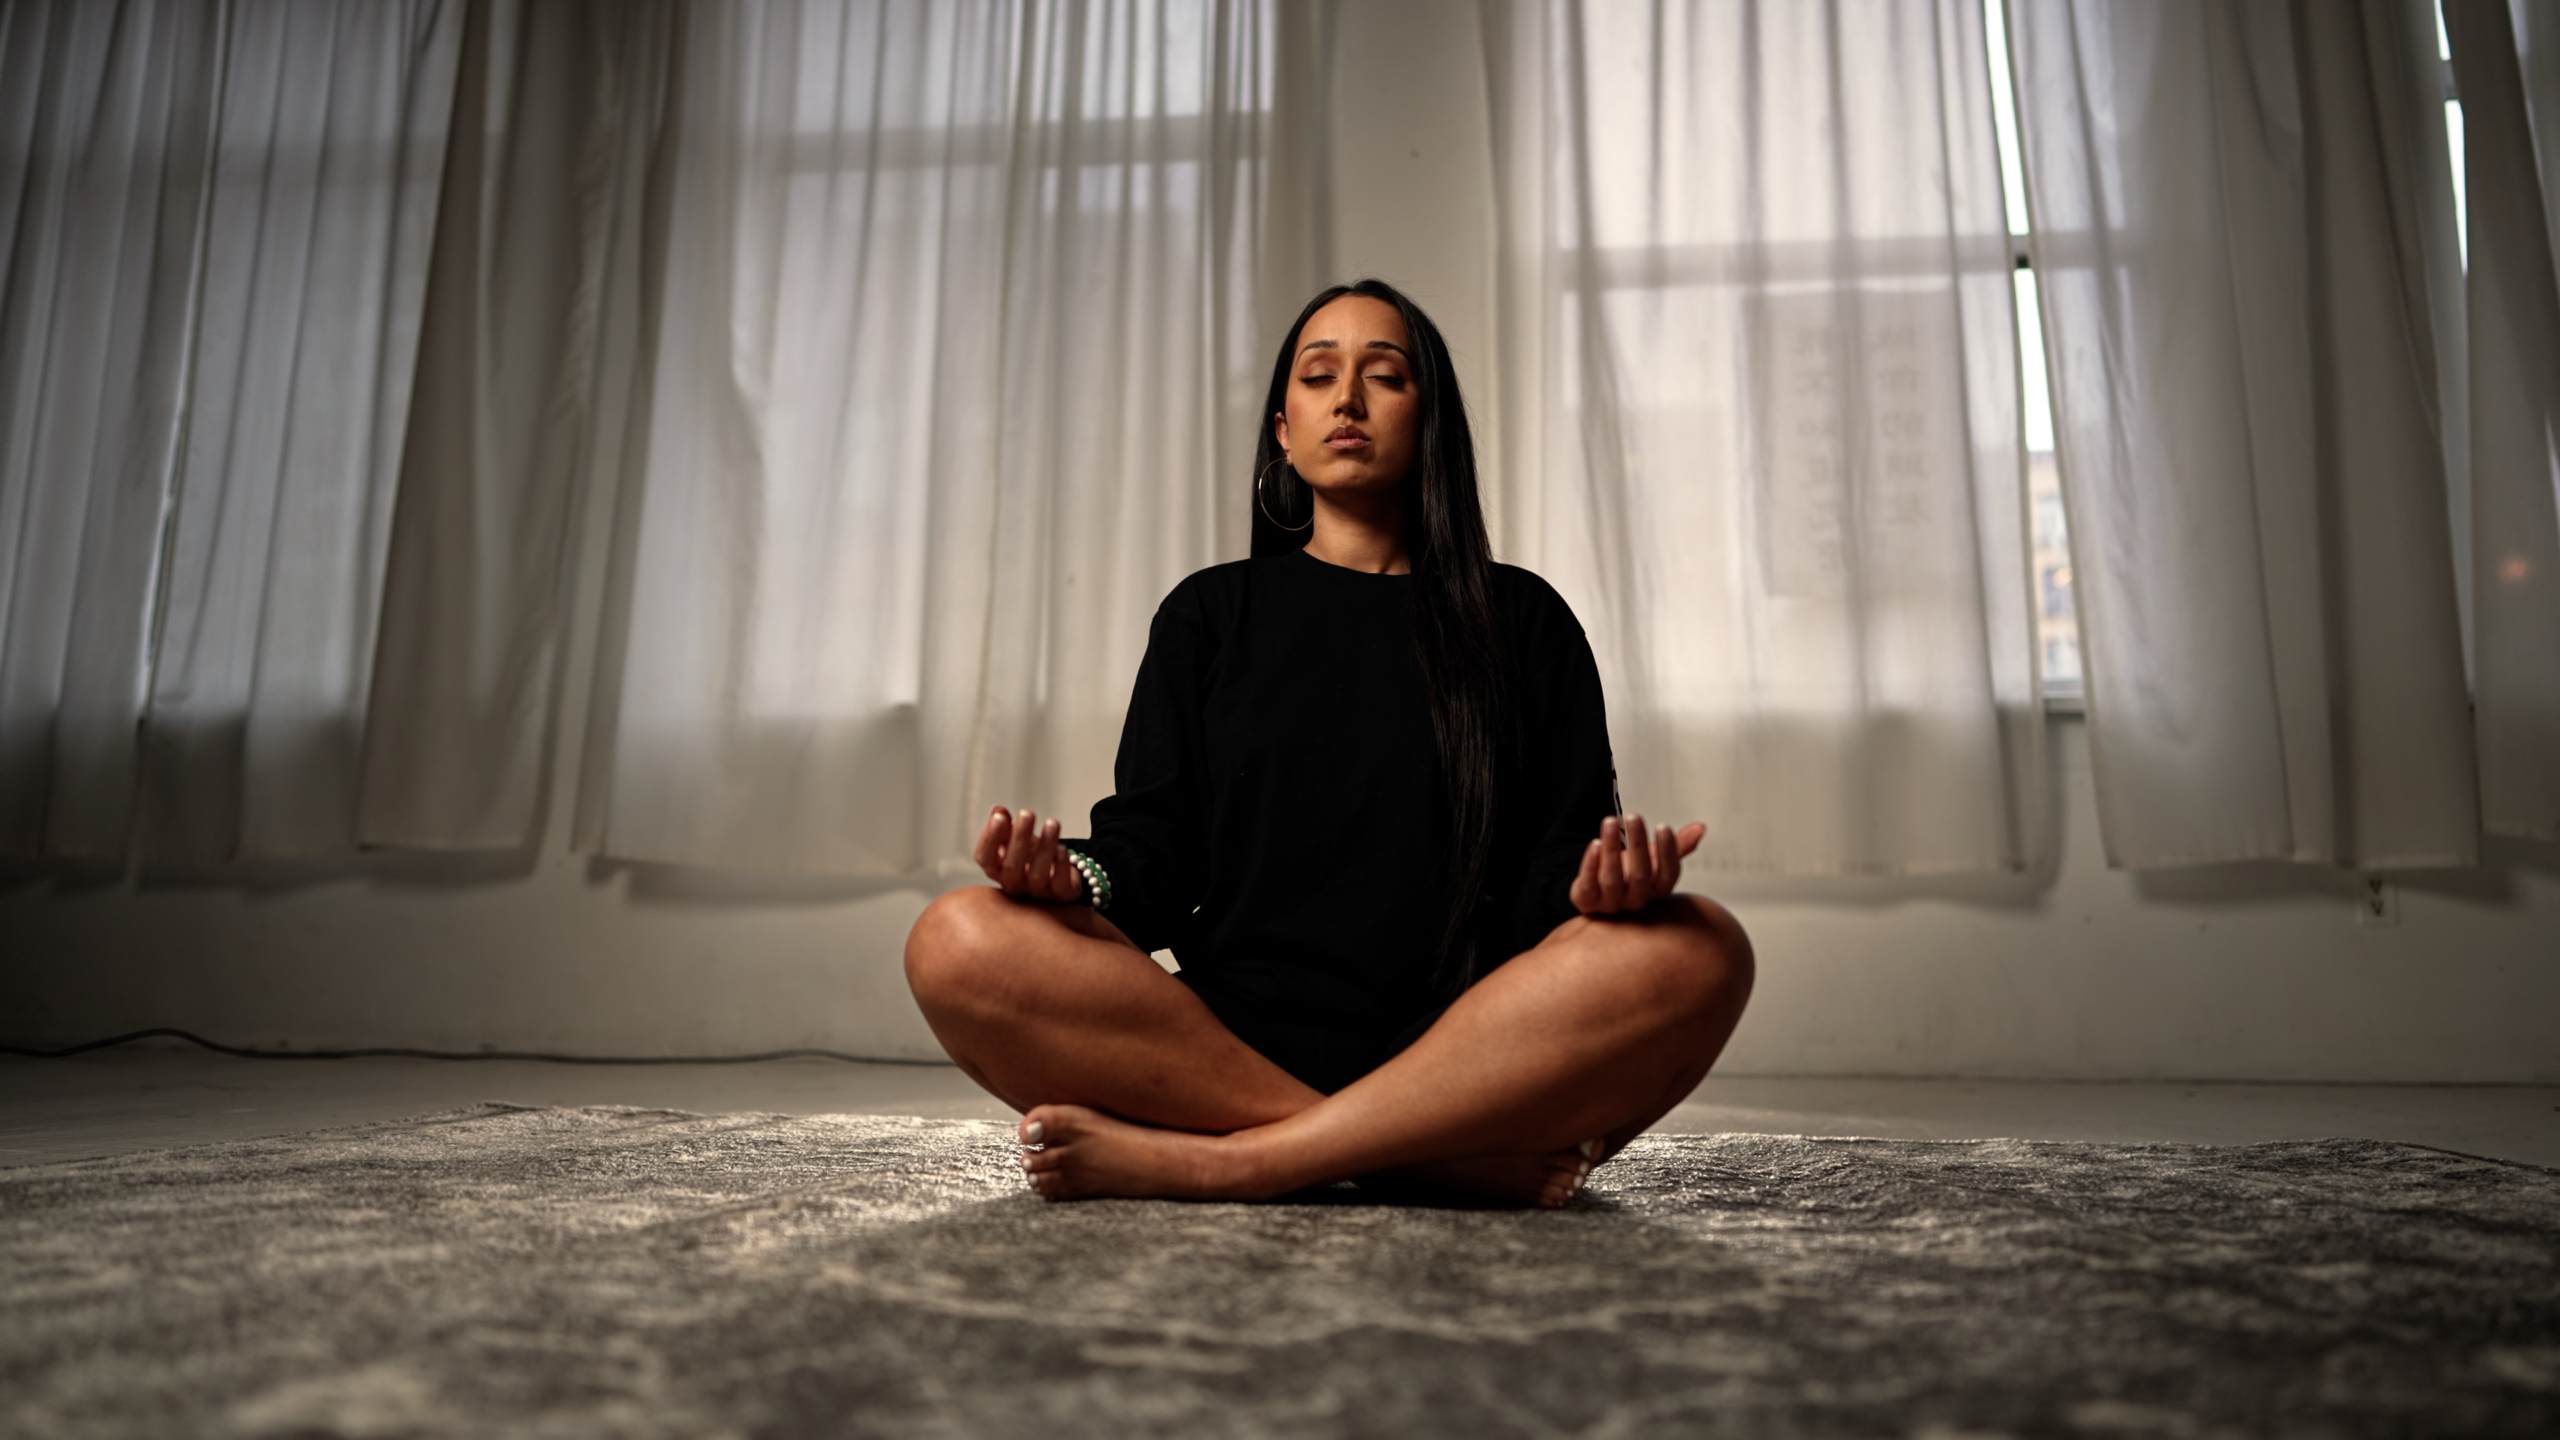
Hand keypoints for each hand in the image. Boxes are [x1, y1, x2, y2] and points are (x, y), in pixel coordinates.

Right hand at [973, 806, 1085, 902]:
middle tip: (1027, 814)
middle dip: (1019, 838)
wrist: (1055, 877)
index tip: (998, 817)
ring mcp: (1036, 893)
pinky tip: (1063, 849)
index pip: (985, 858)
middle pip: (1011, 866)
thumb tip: (998, 811)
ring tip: (1052, 823)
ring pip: (1038, 874)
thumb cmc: (1029, 856)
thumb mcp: (1014, 839)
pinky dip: (1061, 866)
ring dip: (1045, 847)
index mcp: (996, 870)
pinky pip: (1059, 885)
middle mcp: (1013, 884)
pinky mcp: (1060, 896)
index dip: (989, 838)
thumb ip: (1004, 826)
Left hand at [1568, 814, 1704, 915]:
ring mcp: (1611, 903)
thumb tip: (1701, 827)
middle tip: (1633, 816)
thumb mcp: (1654, 857)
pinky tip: (1594, 844)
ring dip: (1611, 849)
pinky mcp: (1587, 902)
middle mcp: (1636, 899)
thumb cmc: (1630, 872)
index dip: (1668, 852)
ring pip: (1612, 879)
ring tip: (1609, 822)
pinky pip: (1588, 886)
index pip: (1669, 874)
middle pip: (1641, 875)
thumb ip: (1677, 846)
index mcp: (1657, 889)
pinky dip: (1591, 865)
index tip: (1663, 826)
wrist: (1597, 890)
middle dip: (1637, 844)